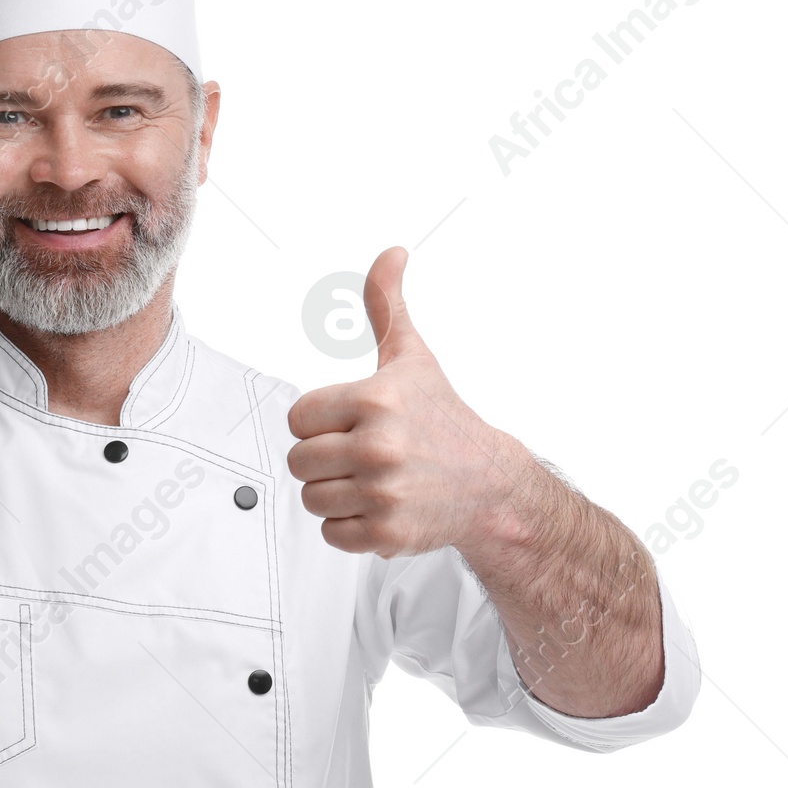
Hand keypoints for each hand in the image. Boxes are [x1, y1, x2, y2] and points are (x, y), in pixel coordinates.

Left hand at [286, 246, 524, 557]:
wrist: (490, 483)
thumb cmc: (443, 419)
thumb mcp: (413, 358)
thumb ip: (387, 306)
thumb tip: (391, 254)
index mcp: (375, 400)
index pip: (298, 418)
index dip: (319, 422)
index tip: (350, 424)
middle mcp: (379, 446)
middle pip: (299, 461)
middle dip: (324, 460)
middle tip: (361, 456)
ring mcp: (384, 492)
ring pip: (312, 498)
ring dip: (335, 494)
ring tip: (371, 481)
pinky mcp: (387, 533)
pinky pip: (332, 533)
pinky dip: (349, 526)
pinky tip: (379, 506)